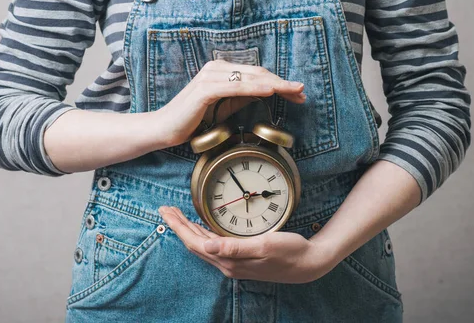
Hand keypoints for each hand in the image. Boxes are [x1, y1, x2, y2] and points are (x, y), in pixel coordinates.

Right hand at [156, 59, 305, 147]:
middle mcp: (216, 69)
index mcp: (221, 71)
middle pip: (257, 73)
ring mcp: (210, 77)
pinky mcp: (205, 89)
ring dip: (275, 84)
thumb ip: (240, 97)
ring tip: (293, 91)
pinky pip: (235, 87)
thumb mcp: (223, 107)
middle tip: (302, 92)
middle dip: (282, 83)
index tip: (296, 92)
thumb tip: (262, 92)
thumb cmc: (192, 119)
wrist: (164, 129)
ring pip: (250, 78)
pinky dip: (254, 88)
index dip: (279, 82)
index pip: (256, 74)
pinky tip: (270, 91)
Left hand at [158, 206, 336, 283]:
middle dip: (178, 226)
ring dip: (188, 229)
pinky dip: (202, 233)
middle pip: (194, 243)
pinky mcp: (241, 258)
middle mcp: (228, 263)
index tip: (166, 211)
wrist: (308, 263)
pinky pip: (214, 245)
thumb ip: (234, 247)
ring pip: (202, 244)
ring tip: (177, 216)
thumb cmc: (290, 252)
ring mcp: (234, 262)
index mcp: (229, 261)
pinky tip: (201, 227)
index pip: (195, 242)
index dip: (178, 227)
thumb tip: (207, 245)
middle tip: (165, 209)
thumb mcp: (264, 245)